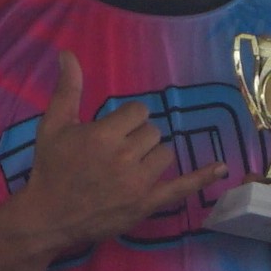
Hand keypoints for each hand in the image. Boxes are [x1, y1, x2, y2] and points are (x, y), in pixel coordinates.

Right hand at [0, 52, 235, 256]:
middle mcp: (124, 157)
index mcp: (104, 136)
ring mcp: (138, 183)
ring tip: (130, 165)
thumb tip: (68, 54)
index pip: (138, 112)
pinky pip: (181, 188)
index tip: (114, 130)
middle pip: (152, 132)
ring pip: (165, 154)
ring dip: (152, 155)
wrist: (49, 216)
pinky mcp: (147, 204)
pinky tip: (221, 167)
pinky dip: (202, 177)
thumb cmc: (50, 168)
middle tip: (116, 151)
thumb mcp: (54, 125)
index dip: (127, 118)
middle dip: (137, 137)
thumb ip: (67, 89)